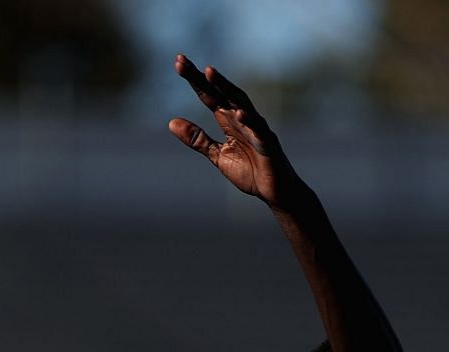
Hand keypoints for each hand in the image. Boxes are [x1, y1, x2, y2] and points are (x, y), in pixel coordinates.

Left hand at [167, 54, 297, 206]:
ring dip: (226, 87)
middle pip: (221, 92)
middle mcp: (243, 119)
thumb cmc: (251, 172)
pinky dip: (250, 121)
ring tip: (210, 73)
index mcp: (229, 121)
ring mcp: (257, 129)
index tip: (178, 63)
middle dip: (203, 77)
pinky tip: (239, 113)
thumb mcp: (218, 156)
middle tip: (182, 61)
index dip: (195, 80)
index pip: (209, 96)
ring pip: (241, 103)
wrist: (277, 193)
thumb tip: (171, 122)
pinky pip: (259, 131)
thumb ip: (198, 139)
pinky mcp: (269, 144)